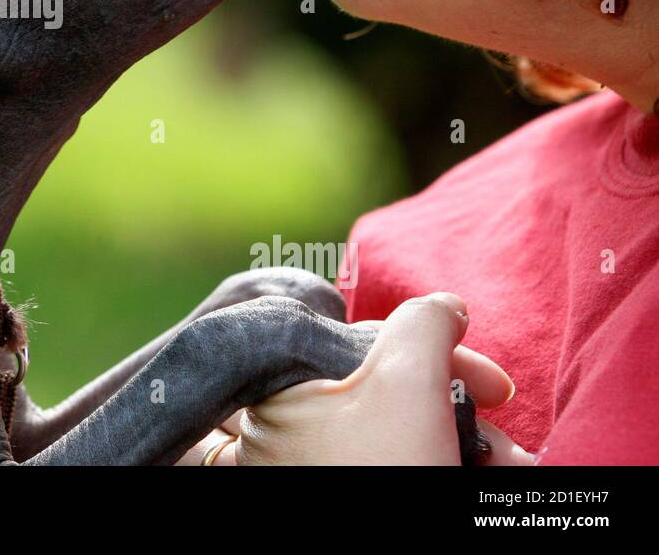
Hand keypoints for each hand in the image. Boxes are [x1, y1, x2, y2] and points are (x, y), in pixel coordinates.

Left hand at [198, 292, 534, 464]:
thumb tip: (442, 306)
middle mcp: (284, 427)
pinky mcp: (332, 487)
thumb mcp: (407, 379)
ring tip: (511, 472)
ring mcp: (307, 467)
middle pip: (388, 393)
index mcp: (283, 385)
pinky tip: (482, 478)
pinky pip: (391, 462)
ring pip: (397, 434)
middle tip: (508, 446)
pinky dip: (437, 464)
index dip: (442, 356)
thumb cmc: (382, 471)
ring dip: (463, 445)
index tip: (495, 386)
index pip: (369, 344)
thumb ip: (423, 323)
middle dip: (463, 412)